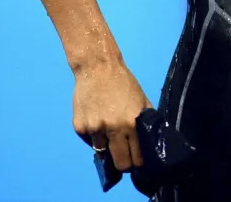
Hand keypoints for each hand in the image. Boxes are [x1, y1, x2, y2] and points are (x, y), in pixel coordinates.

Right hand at [73, 58, 152, 172]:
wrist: (97, 67)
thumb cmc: (123, 82)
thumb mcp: (141, 99)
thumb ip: (146, 120)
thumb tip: (151, 140)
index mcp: (131, 122)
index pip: (136, 157)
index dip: (138, 160)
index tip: (137, 158)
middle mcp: (112, 129)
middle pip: (120, 163)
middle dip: (124, 162)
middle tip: (124, 153)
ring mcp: (94, 129)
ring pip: (103, 152)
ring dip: (107, 145)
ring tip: (108, 128)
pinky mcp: (79, 127)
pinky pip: (89, 141)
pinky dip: (94, 135)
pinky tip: (96, 119)